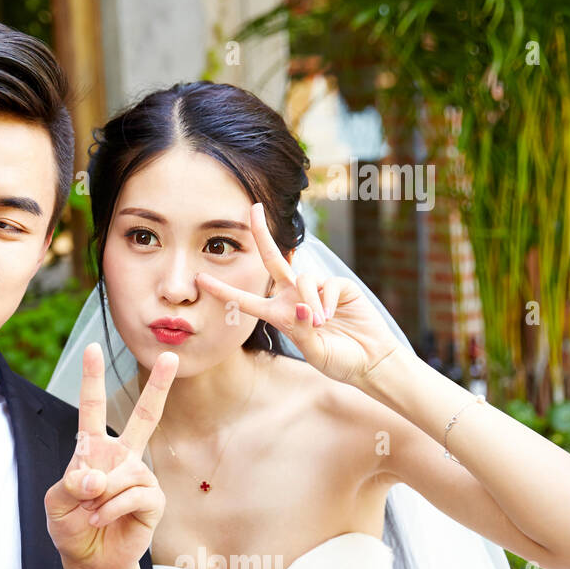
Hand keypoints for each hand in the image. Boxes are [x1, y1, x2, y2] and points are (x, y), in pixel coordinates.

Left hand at [45, 342, 178, 568]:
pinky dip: (112, 508)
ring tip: (91, 512)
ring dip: (102, 495)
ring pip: (126, 472)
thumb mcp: (56, 503)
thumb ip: (71, 485)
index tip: (93, 349)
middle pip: (145, 416)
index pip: (92, 409)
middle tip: (170, 356)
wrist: (89, 561)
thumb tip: (98, 478)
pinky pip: (136, 494)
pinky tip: (102, 519)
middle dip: (158, 387)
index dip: (92, 379)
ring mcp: (140, 477)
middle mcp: (121, 458)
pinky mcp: (153, 500)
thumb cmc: (71, 527)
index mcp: (93, 450)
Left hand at [195, 202, 399, 386]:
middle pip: (273, 260)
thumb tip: (302, 306)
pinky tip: (333, 317)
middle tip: (253, 208)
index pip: (245, 300)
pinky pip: (327, 285)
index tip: (199, 279)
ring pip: (302, 279)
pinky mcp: (339, 286)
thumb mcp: (314, 351)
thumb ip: (304, 330)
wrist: (370, 360)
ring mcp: (317, 289)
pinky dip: (327, 301)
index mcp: (279, 314)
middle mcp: (294, 296)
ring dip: (309, 301)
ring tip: (321, 324)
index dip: (223, 290)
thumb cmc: (338, 360)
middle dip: (262, 234)